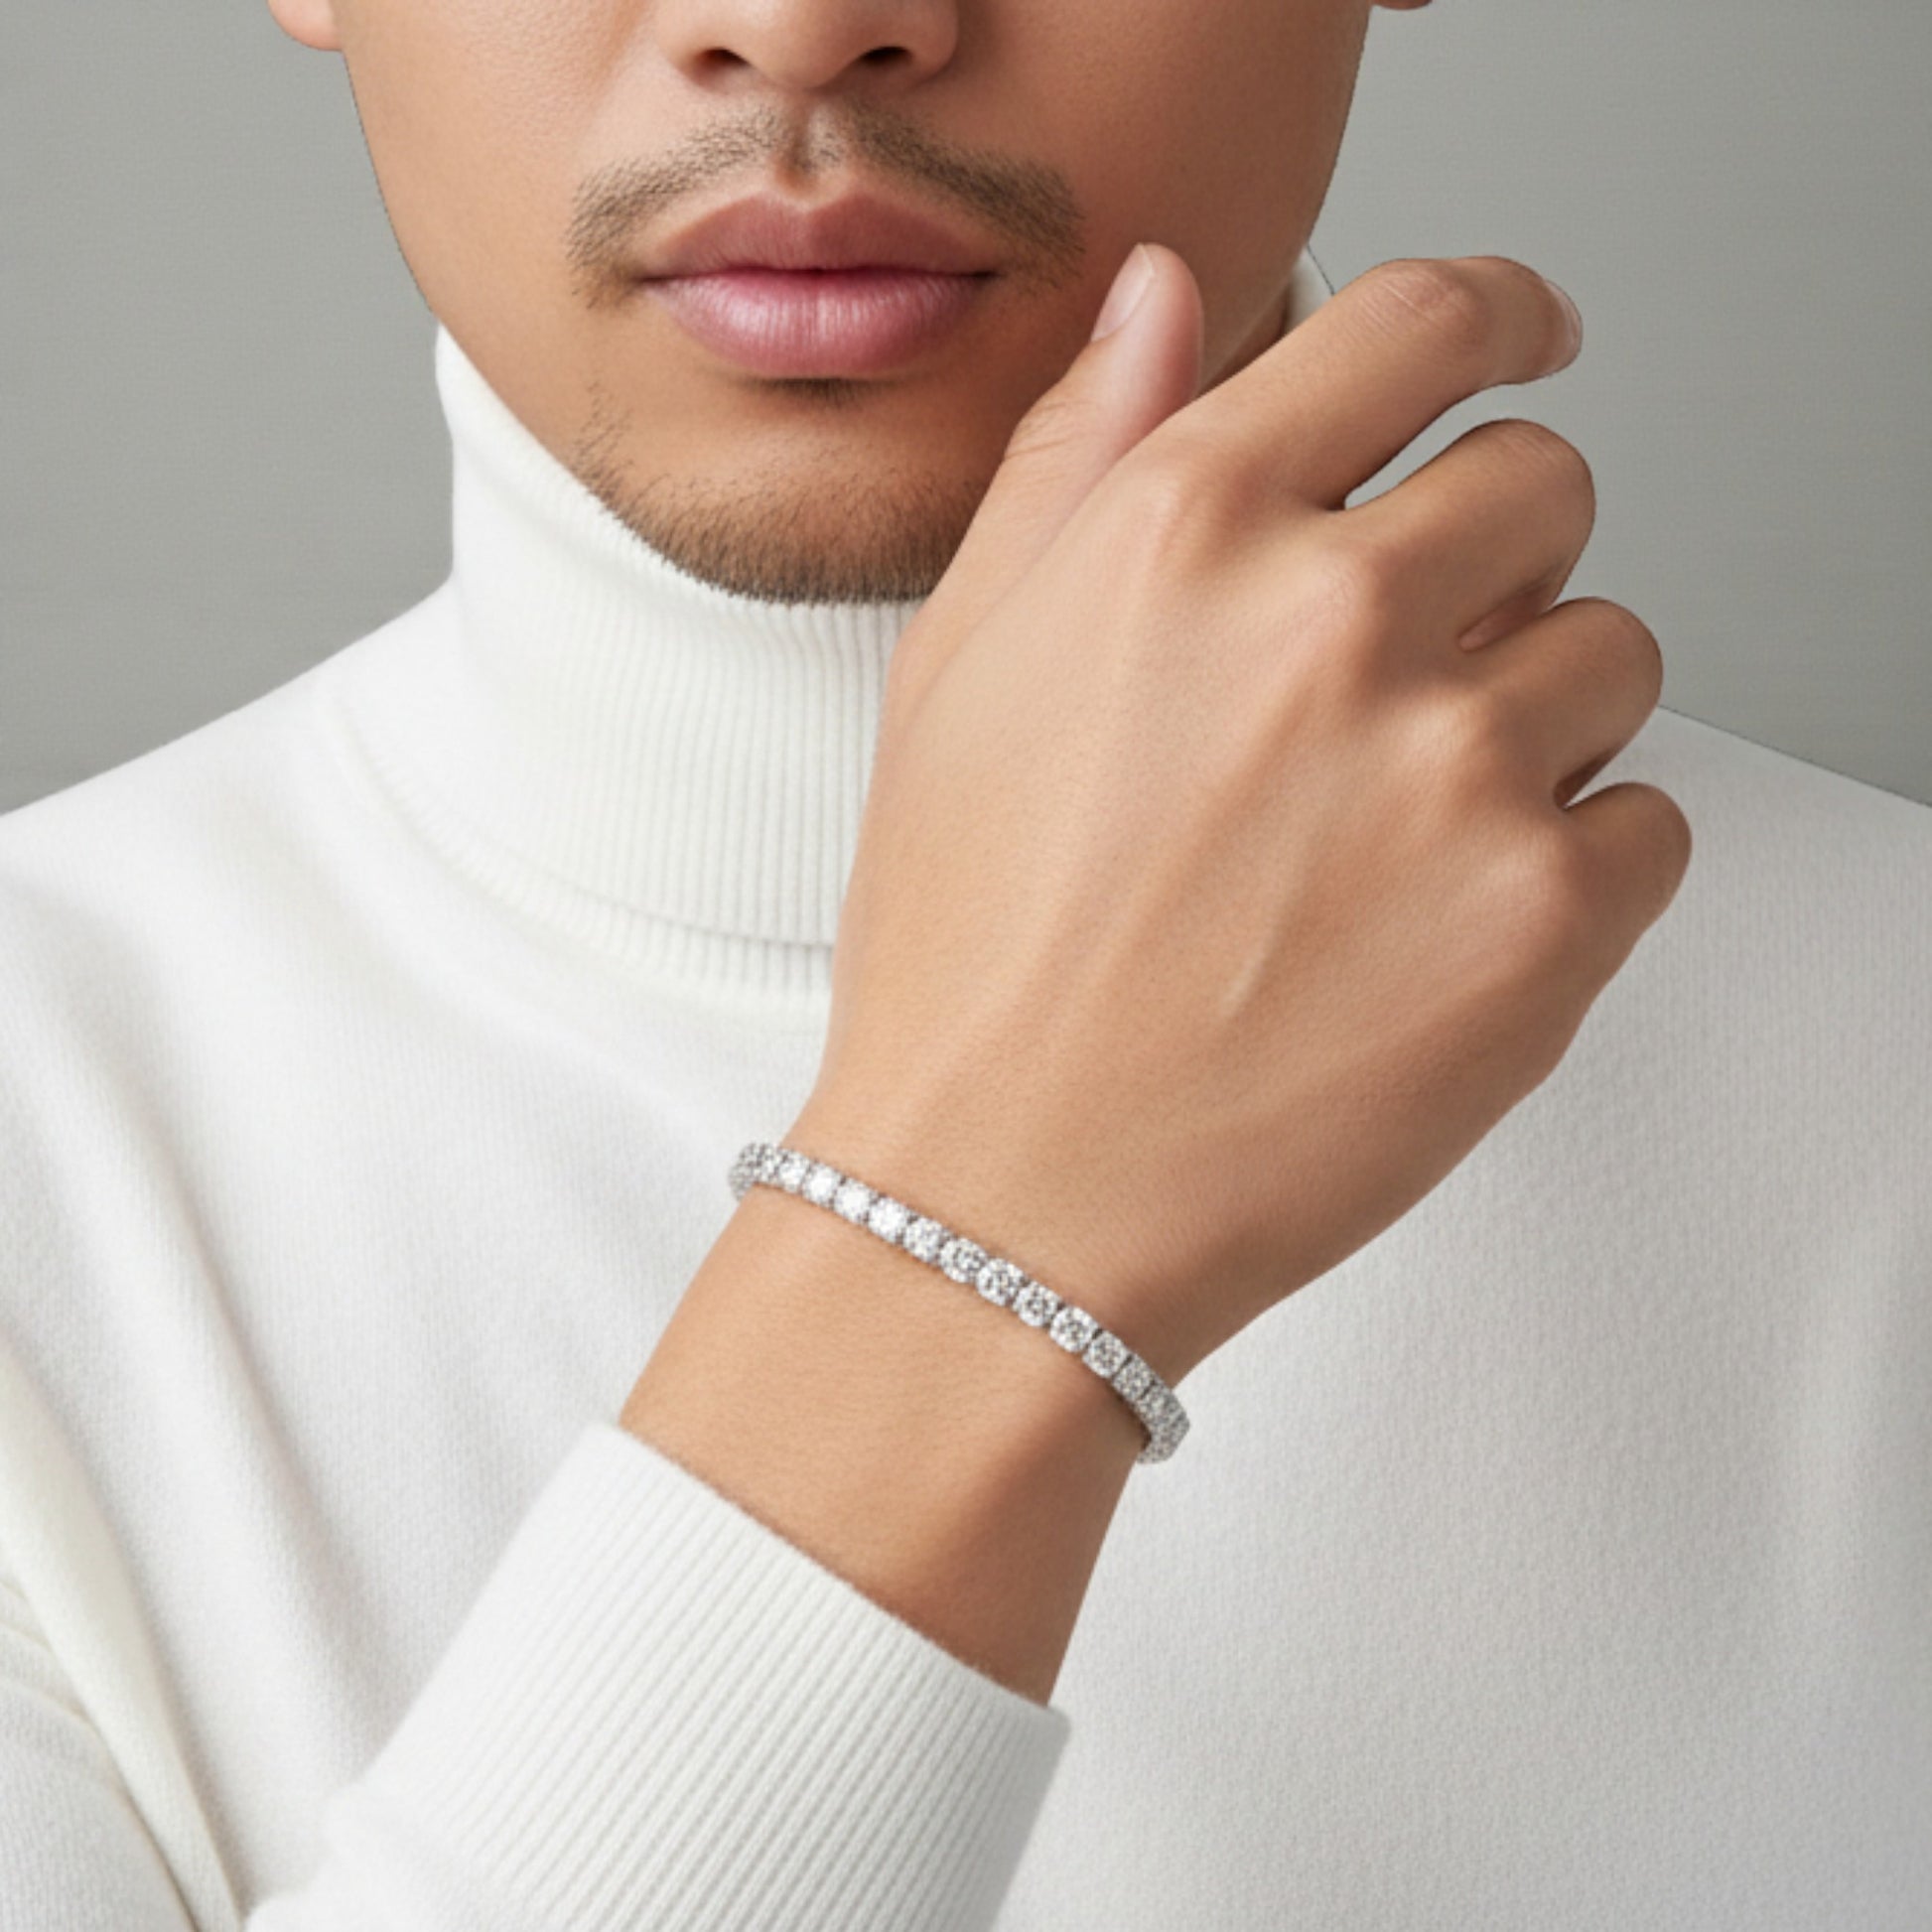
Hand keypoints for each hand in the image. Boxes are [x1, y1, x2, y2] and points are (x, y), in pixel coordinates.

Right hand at [789, 248, 1692, 1387]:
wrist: (1005, 1200)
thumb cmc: (971, 957)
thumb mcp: (962, 667)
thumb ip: (1079, 457)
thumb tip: (1166, 303)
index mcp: (1186, 530)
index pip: (1422, 324)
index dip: (1498, 318)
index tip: (1526, 341)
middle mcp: (1329, 620)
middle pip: (1544, 487)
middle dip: (1492, 563)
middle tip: (1395, 683)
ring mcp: (1449, 769)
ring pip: (1613, 656)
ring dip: (1531, 723)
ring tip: (1390, 839)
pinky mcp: (1541, 922)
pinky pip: (1648, 822)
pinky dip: (1573, 866)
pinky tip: (1435, 927)